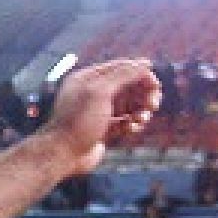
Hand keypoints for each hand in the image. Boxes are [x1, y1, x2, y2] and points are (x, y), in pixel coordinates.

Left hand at [37, 58, 162, 176]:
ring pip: (129, 105)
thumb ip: (123, 75)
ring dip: (140, 111)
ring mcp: (99, 111)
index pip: (121, 68)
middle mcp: (93, 93)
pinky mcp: (104, 129)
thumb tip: (144, 63)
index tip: (155, 85)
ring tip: (140, 120)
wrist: (63, 154)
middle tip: (152, 105)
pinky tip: (130, 129)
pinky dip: (132, 124)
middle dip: (143, 95)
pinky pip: (125, 121)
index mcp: (88, 79)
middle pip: (129, 86)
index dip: (141, 74)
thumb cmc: (78, 121)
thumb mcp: (100, 92)